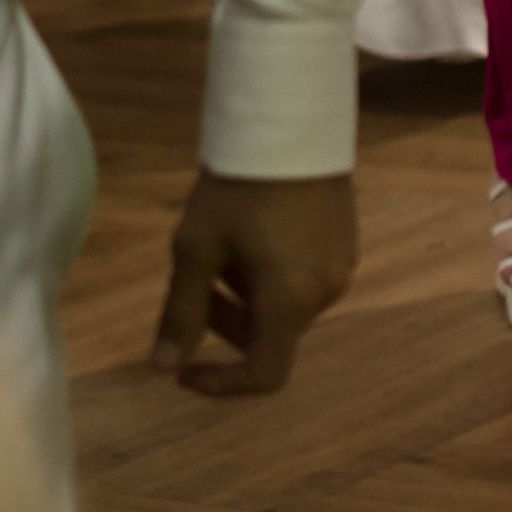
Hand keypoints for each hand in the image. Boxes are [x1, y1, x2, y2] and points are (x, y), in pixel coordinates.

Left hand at [151, 170, 356, 394]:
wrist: (292, 126)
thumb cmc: (238, 190)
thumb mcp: (195, 251)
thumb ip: (180, 314)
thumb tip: (165, 367)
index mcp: (290, 300)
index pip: (265, 375)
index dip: (222, 384)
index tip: (185, 368)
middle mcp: (326, 292)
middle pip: (273, 336)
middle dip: (227, 325)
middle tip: (195, 287)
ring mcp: (342, 266)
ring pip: (288, 307)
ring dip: (249, 299)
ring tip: (224, 253)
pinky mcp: (347, 243)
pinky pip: (306, 281)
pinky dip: (274, 278)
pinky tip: (255, 237)